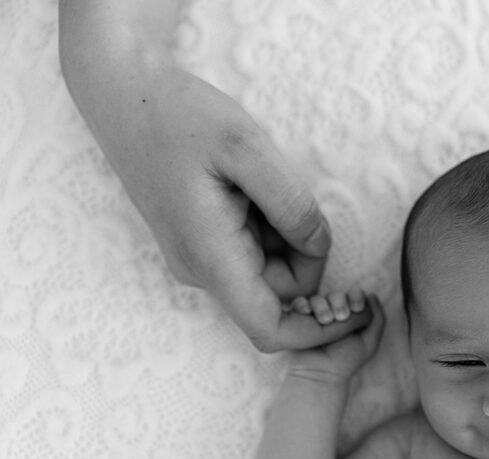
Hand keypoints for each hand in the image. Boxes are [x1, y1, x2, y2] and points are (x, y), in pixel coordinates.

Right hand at [58, 2, 356, 351]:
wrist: (121, 92)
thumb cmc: (177, 114)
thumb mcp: (247, 147)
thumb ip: (292, 204)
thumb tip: (320, 246)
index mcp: (210, 257)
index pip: (271, 330)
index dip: (322, 331)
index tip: (361, 309)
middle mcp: (202, 270)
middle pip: (282, 295)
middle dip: (308, 257)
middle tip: (296, 197)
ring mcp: (200, 259)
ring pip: (271, 272)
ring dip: (289, 238)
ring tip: (265, 182)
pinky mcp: (203, 243)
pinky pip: (255, 252)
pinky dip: (273, 227)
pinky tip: (255, 186)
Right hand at [288, 289, 385, 384]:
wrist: (319, 374)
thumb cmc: (345, 361)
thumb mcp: (369, 341)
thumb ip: (377, 319)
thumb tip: (372, 295)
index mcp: (350, 317)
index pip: (353, 294)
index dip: (356, 296)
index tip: (357, 308)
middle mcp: (332, 314)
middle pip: (335, 295)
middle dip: (340, 302)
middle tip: (342, 318)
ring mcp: (314, 317)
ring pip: (317, 298)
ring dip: (322, 305)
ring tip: (325, 322)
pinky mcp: (297, 320)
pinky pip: (299, 303)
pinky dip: (303, 305)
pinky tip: (307, 314)